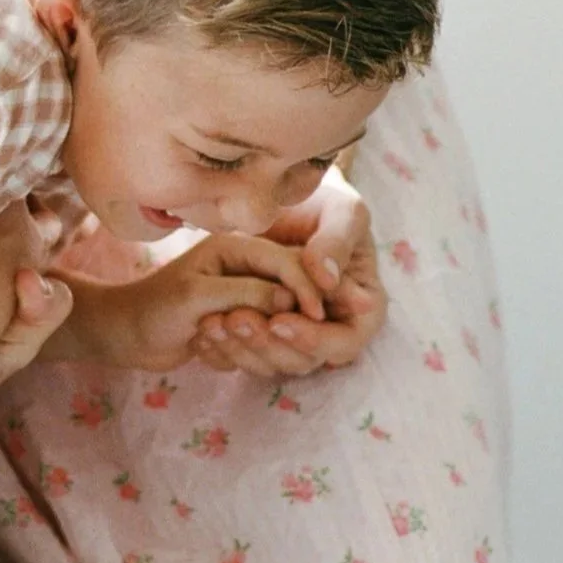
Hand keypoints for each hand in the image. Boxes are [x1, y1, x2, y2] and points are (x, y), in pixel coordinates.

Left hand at [73, 231, 329, 374]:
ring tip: (204, 336)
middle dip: (274, 322)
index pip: (291, 262)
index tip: (317, 317)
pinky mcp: (238, 328)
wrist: (123, 335)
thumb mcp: (200, 296)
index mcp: (240, 248)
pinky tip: (198, 347)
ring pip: (274, 328)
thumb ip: (248, 292)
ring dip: (245, 343)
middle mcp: (247, 272)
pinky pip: (256, 348)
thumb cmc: (154, 307)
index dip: (307, 288)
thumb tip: (292, 299)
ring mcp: (244, 301)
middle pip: (291, 297)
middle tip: (238, 330)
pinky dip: (233, 354)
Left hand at [191, 167, 384, 374]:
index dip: (314, 339)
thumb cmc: (323, 202)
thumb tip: (326, 279)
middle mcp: (331, 327)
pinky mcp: (266, 334)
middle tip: (235, 319)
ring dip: (242, 347)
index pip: (345, 342)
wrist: (281, 200)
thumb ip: (336, 243)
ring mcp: (297, 333)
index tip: (280, 322)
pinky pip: (248, 356)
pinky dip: (225, 348)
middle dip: (269, 344)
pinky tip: (201, 332)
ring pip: (274, 362)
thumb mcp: (339, 211)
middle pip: (306, 360)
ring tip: (213, 322)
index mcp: (361, 306)